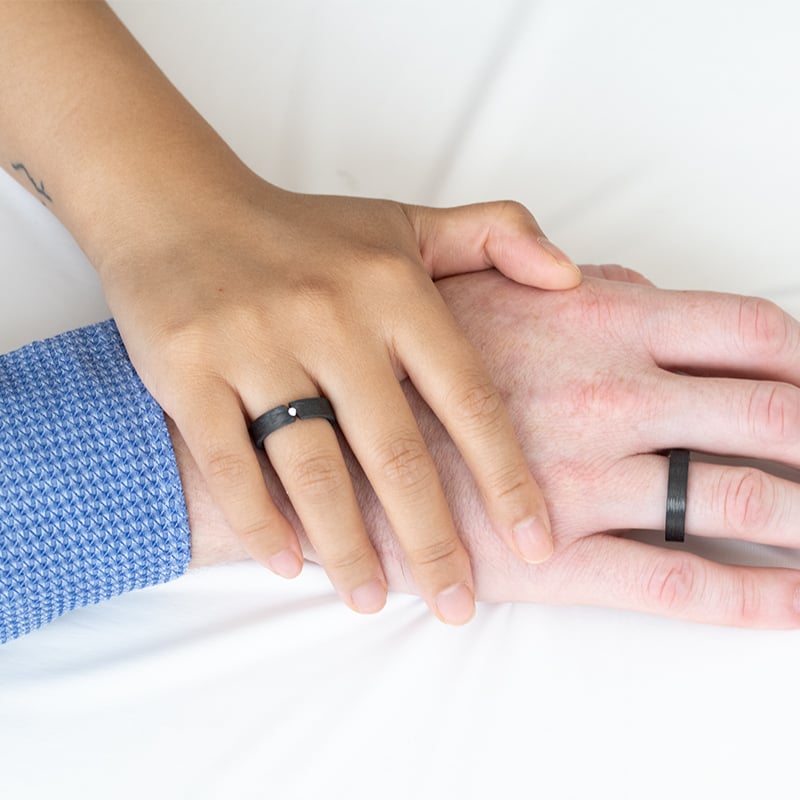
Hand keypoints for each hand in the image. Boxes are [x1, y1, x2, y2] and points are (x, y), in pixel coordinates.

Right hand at [100, 179, 579, 624]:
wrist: (177, 206)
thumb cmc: (304, 232)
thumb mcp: (404, 223)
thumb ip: (496, 236)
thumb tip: (572, 277)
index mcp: (394, 290)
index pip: (468, 398)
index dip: (507, 478)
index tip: (534, 543)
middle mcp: (331, 317)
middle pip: (396, 454)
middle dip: (433, 541)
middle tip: (455, 605)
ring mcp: (255, 344)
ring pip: (314, 471)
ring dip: (348, 549)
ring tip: (372, 600)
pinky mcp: (187, 369)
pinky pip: (230, 464)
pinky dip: (259, 522)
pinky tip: (288, 563)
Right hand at [400, 266, 798, 626]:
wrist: (304, 434)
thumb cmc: (377, 350)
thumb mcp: (446, 262)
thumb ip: (538, 258)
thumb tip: (618, 280)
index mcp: (589, 318)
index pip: (744, 329)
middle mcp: (605, 392)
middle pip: (769, 414)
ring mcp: (585, 476)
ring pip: (742, 499)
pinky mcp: (550, 556)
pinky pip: (676, 582)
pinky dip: (751, 597)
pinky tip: (793, 603)